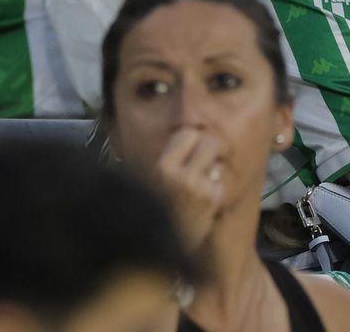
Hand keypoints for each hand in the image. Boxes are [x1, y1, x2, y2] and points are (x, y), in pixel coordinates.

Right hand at [154, 128, 226, 252]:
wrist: (163, 241)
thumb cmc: (157, 206)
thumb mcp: (154, 178)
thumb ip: (170, 158)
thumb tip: (192, 134)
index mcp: (163, 167)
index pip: (188, 133)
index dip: (193, 137)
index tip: (193, 145)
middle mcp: (181, 175)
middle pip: (209, 142)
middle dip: (212, 148)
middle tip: (209, 156)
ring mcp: (200, 188)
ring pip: (219, 162)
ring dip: (214, 168)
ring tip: (204, 178)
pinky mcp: (214, 200)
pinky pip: (221, 182)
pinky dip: (216, 186)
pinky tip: (207, 197)